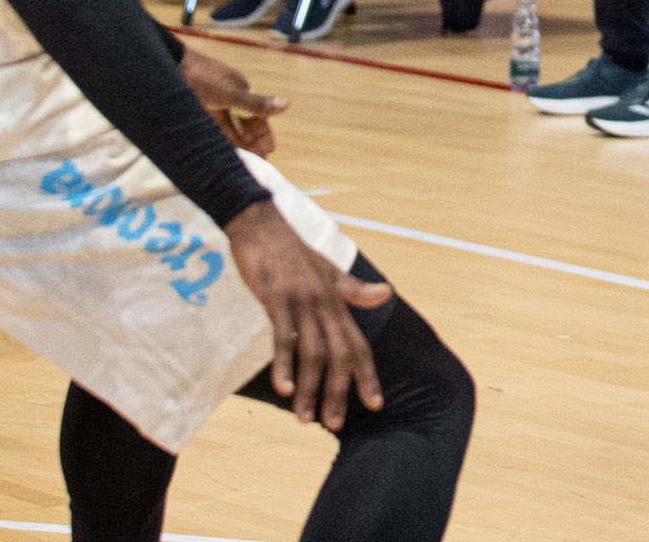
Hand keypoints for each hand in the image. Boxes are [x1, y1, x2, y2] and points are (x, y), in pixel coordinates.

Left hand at [181, 48, 285, 156]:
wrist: (172, 66)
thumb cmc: (204, 78)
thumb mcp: (232, 93)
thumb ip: (256, 103)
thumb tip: (286, 105)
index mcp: (242, 91)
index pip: (258, 116)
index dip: (264, 133)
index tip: (270, 150)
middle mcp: (230, 98)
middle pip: (246, 123)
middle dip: (254, 141)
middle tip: (261, 161)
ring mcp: (214, 104)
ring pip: (231, 127)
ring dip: (239, 143)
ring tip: (246, 161)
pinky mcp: (199, 109)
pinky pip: (215, 128)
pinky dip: (222, 138)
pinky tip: (225, 150)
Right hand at [223, 201, 387, 428]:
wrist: (261, 223)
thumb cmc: (292, 251)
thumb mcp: (327, 271)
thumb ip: (354, 290)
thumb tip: (388, 294)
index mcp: (337, 301)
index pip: (358, 344)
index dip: (367, 374)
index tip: (375, 404)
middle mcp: (325, 303)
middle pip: (339, 354)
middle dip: (339, 392)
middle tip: (334, 425)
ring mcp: (302, 301)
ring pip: (313, 352)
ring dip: (310, 388)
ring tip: (305, 419)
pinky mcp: (277, 298)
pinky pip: (283, 336)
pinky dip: (285, 363)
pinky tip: (284, 388)